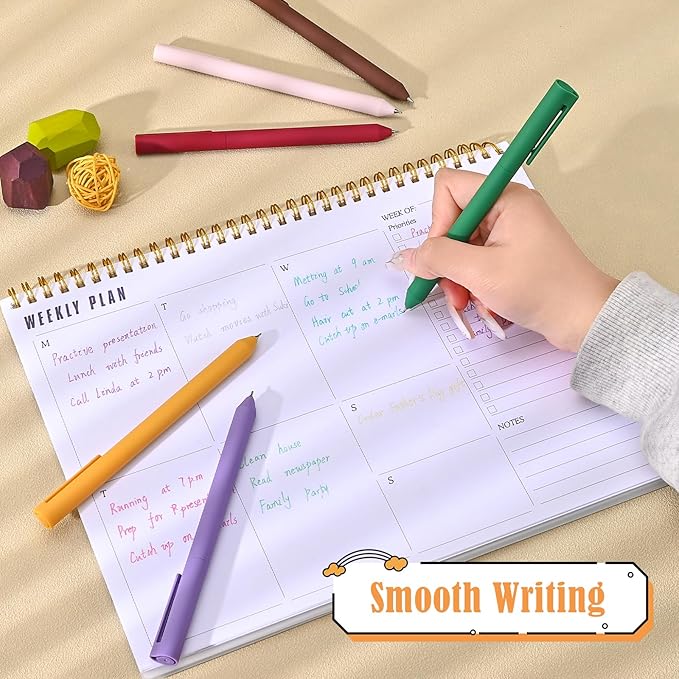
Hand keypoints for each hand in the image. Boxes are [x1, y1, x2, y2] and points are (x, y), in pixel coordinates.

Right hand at [390, 169, 618, 352]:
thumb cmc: (543, 289)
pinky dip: (475, 284)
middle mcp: (507, 209)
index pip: (448, 187)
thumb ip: (437, 259)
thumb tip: (406, 257)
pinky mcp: (513, 254)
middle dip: (447, 261)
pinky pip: (478, 262)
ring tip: (469, 303)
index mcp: (505, 199)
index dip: (438, 220)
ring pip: (463, 247)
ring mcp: (511, 232)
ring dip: (460, 279)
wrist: (584, 319)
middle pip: (453, 222)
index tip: (444, 253)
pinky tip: (485, 304)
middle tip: (453, 290)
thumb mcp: (480, 273)